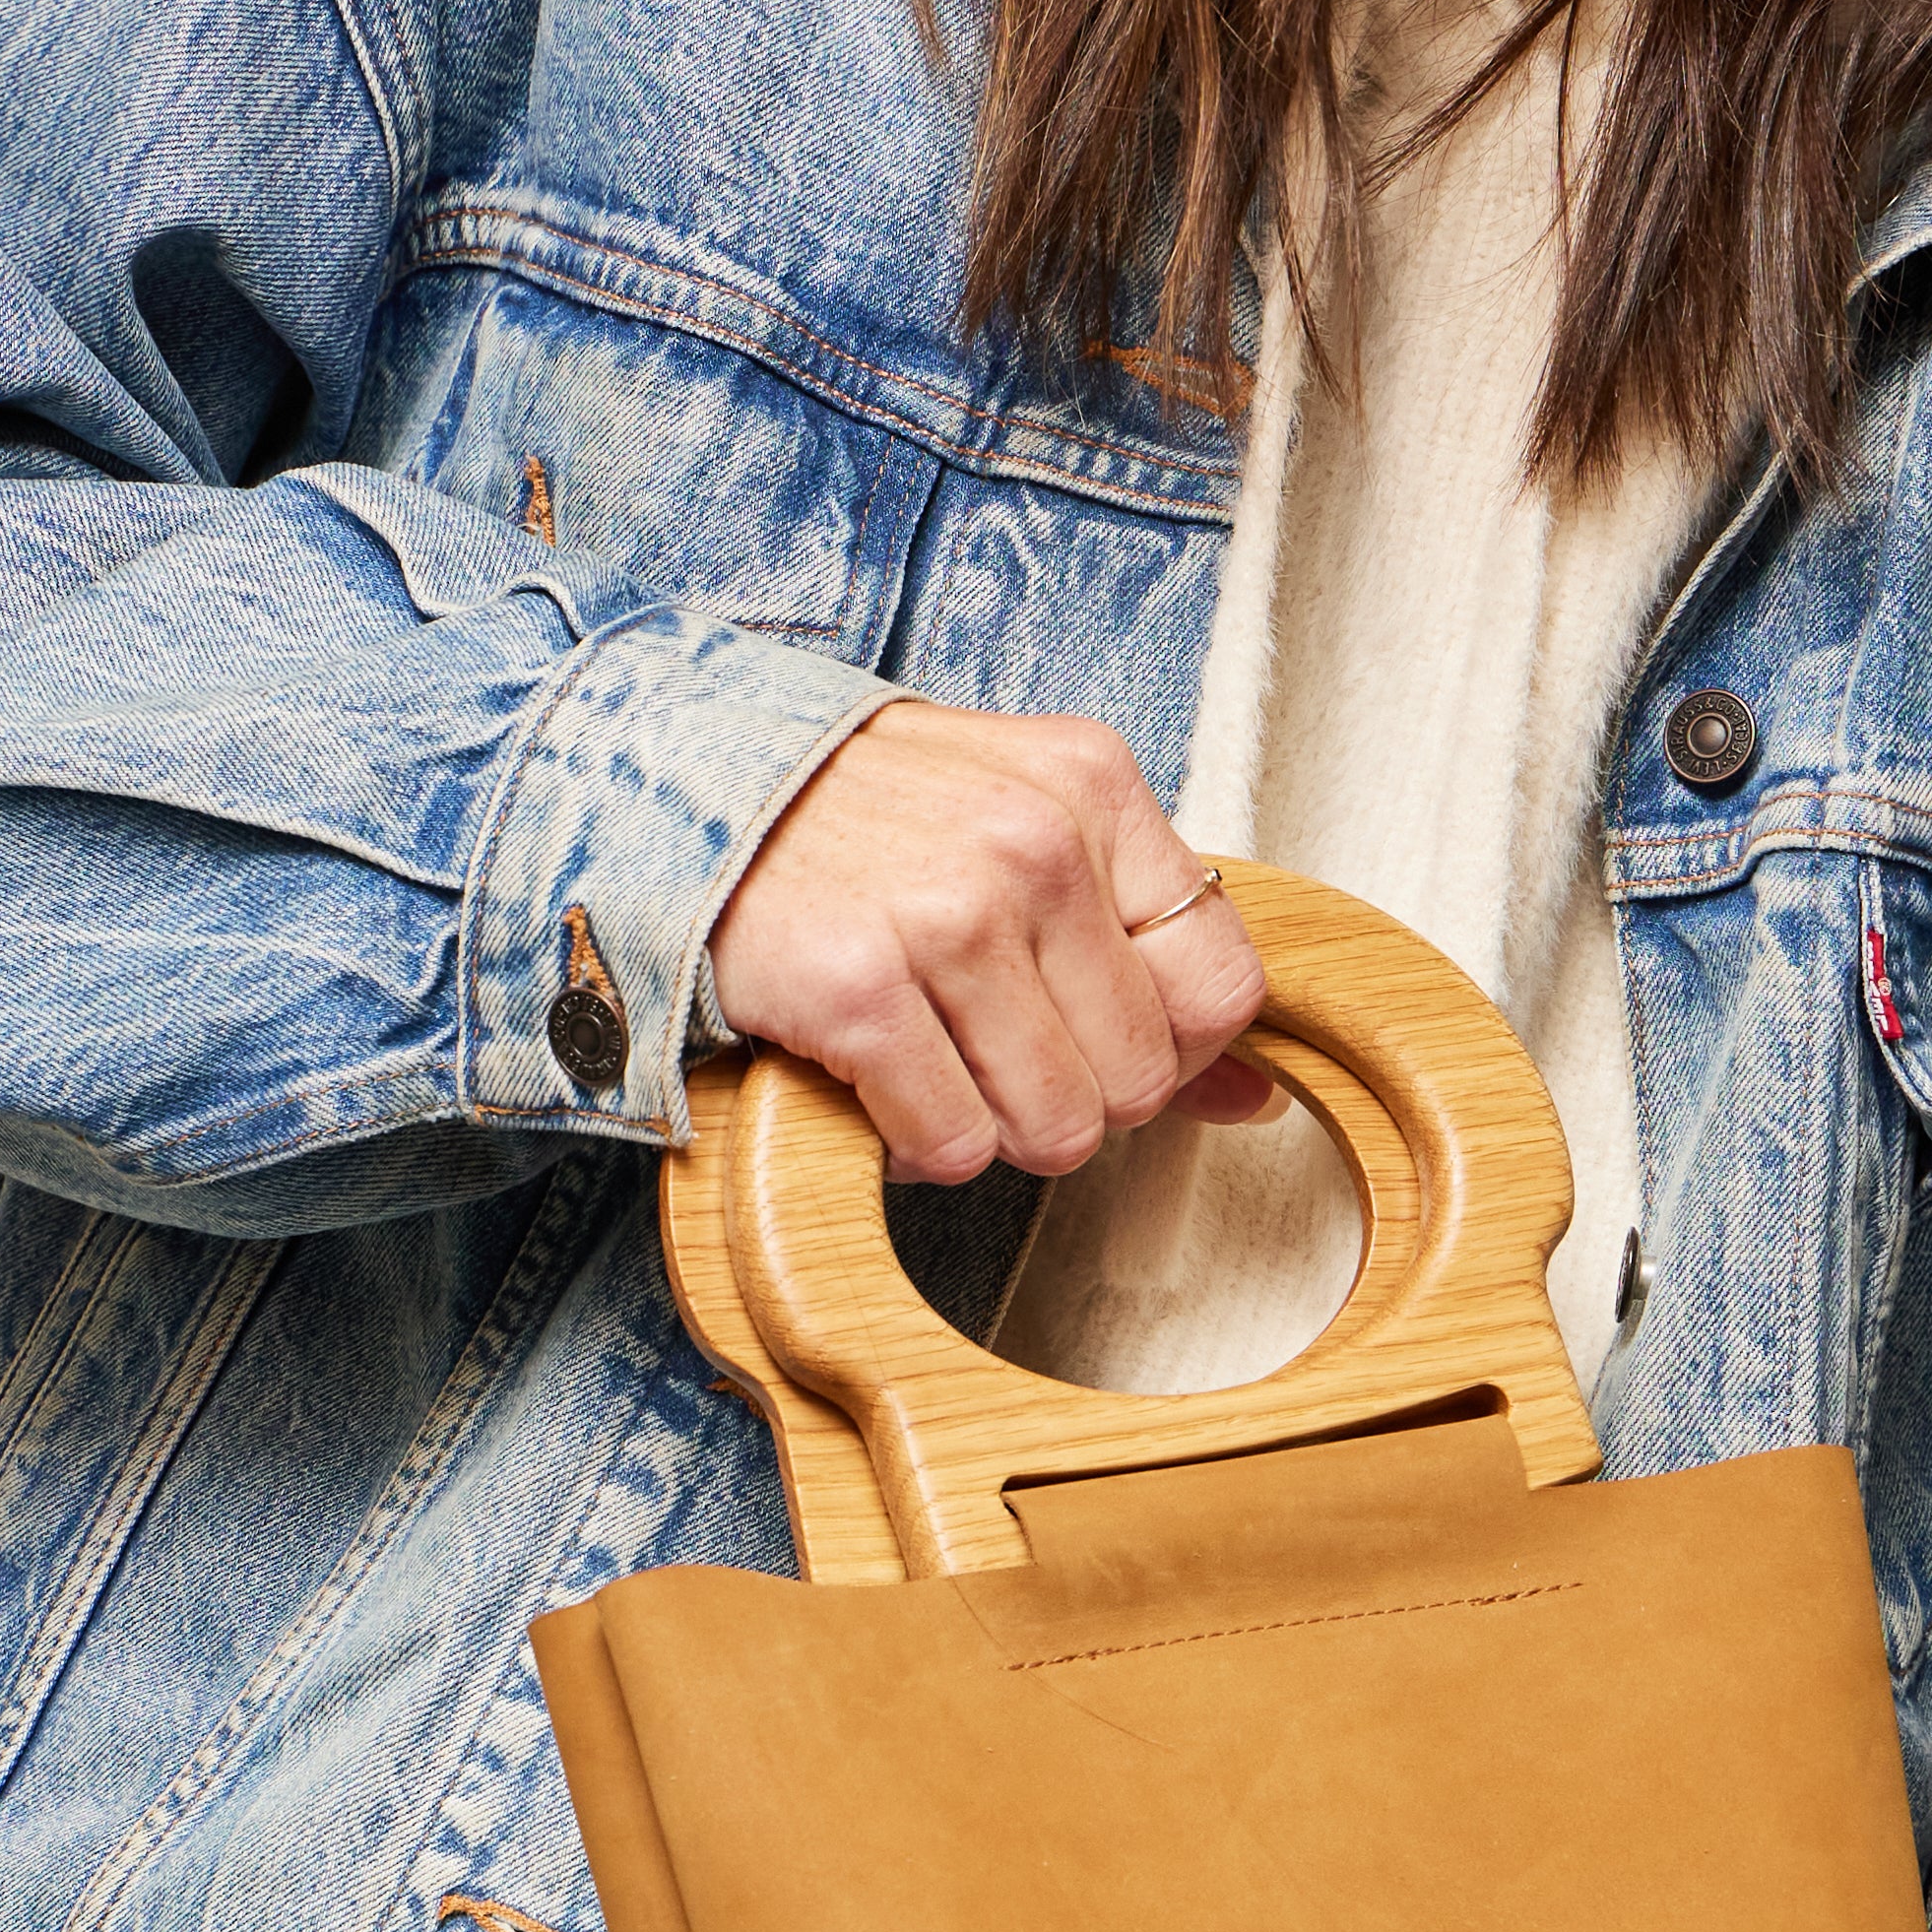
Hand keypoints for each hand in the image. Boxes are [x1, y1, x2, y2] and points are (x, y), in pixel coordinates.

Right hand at [709, 700, 1277, 1182]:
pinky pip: (951, 1146)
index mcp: (1092, 786)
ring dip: (989, 1128)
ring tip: (931, 1061)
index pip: (1223, 985)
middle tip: (988, 1052)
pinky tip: (876, 1080)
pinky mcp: (857, 985)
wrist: (677, 792)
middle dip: (1070, 1099)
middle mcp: (1031, 840)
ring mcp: (945, 912)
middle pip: (1140, 1080)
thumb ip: (1141, 955)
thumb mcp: (1022, 834)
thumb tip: (1255, 1094)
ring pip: (1053, 1129)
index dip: (1174, 1052)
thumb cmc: (862, 823)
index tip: (1098, 1039)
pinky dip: (912, 1144)